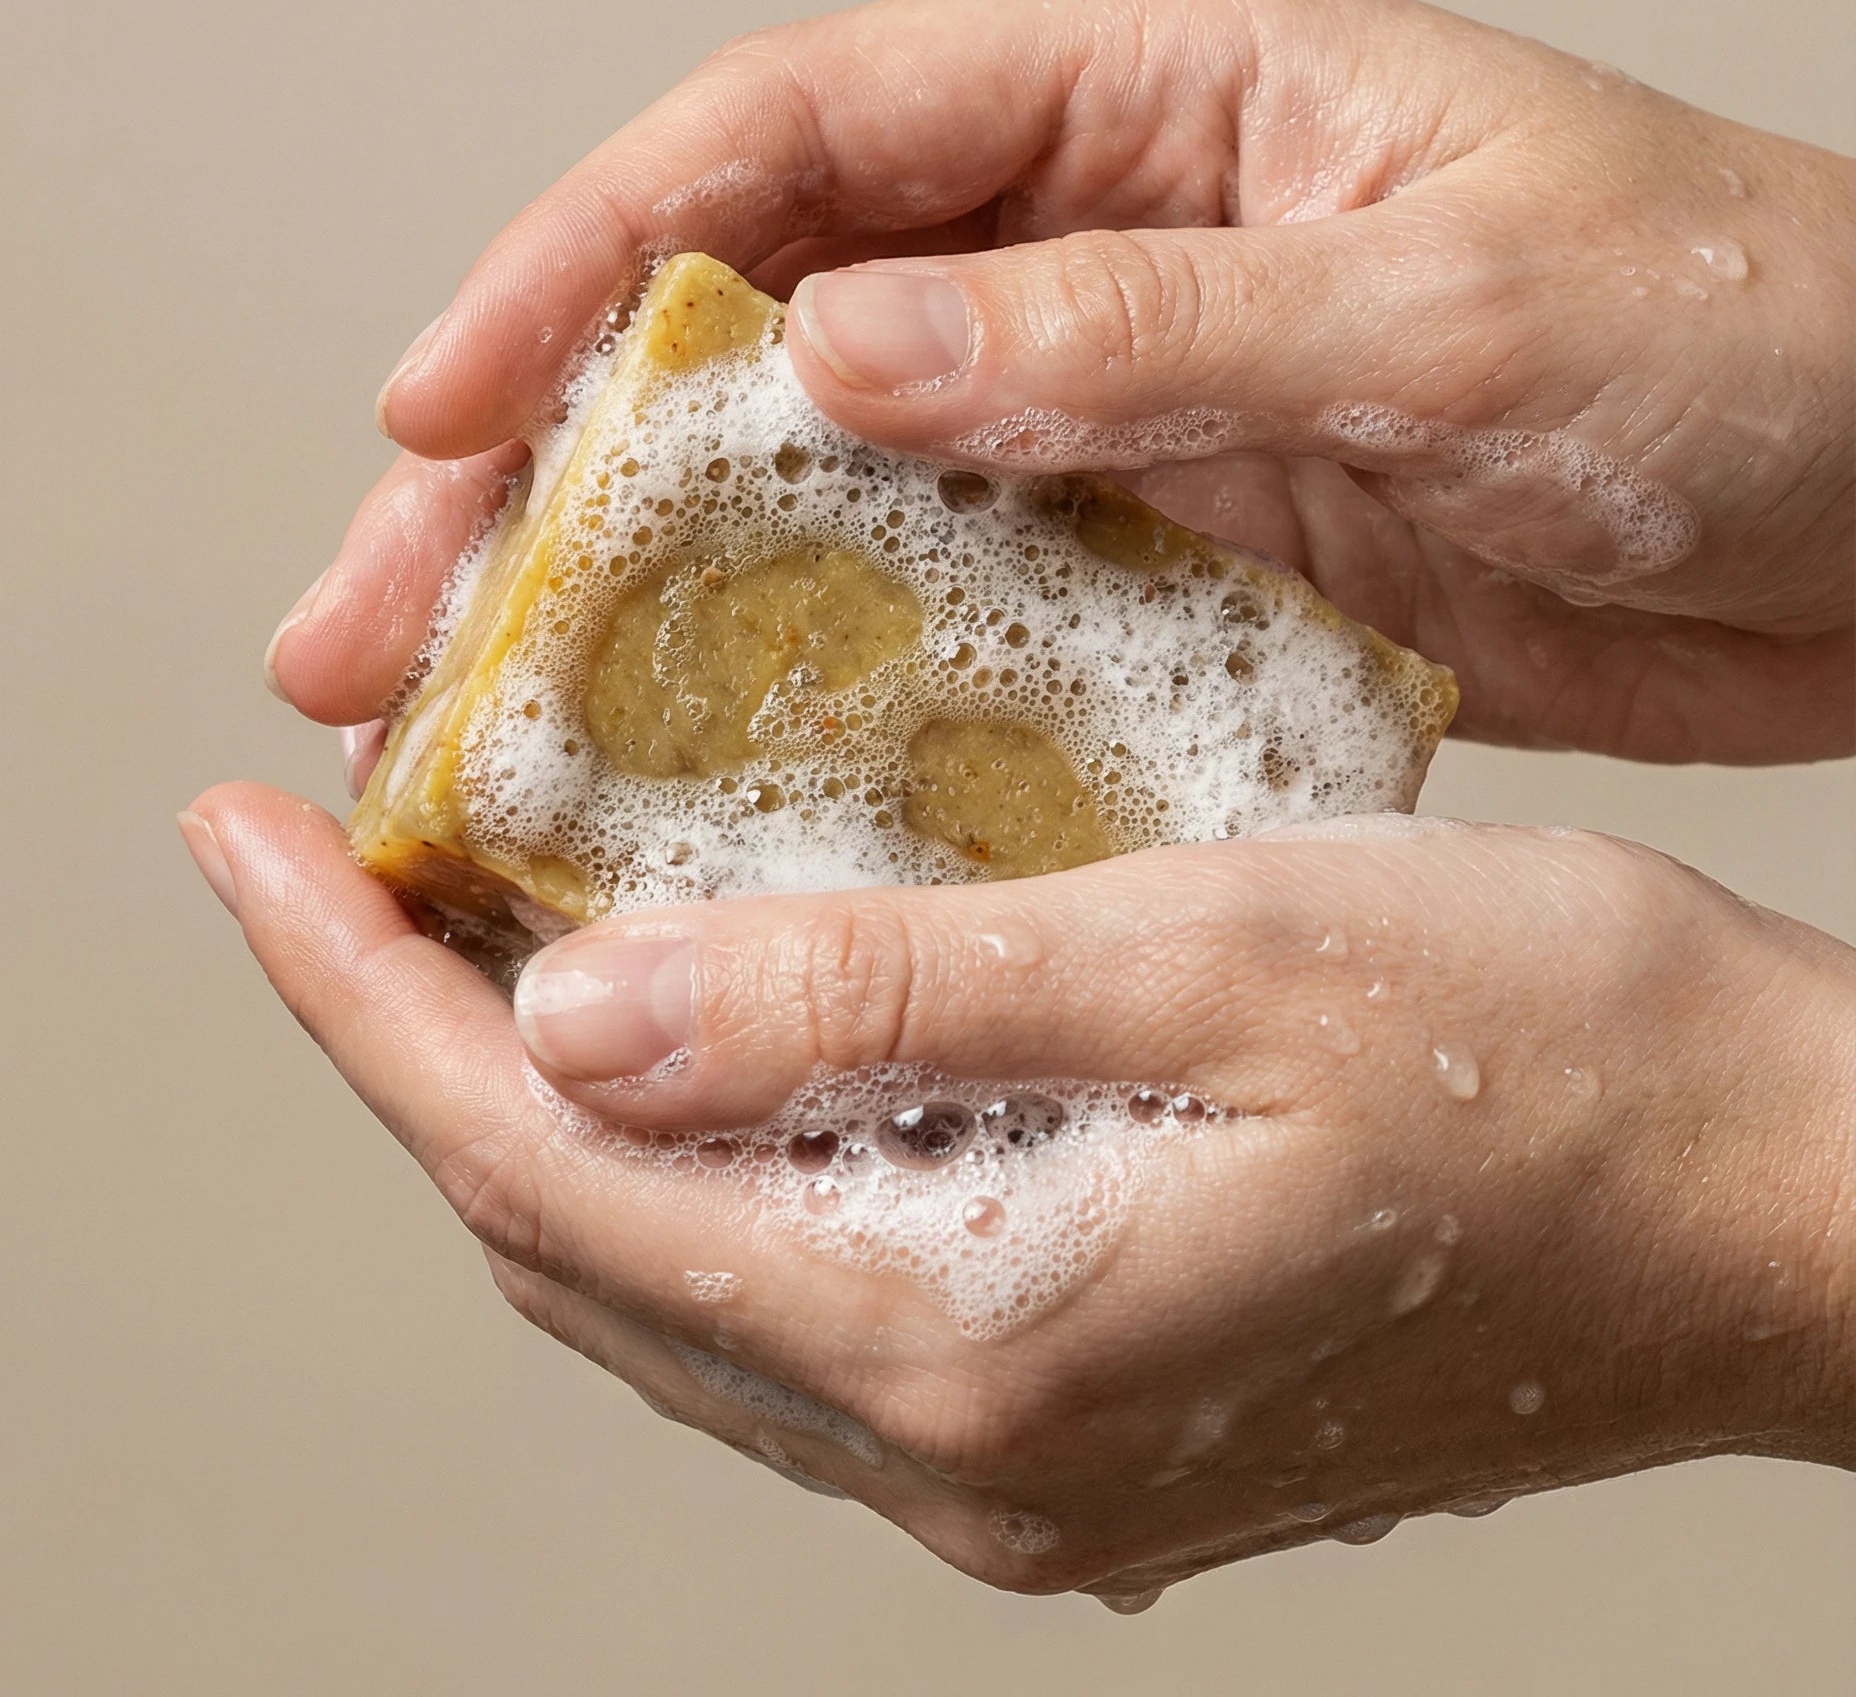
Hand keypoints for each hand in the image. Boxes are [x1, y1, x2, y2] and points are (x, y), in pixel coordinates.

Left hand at [179, 787, 1855, 1601]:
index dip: (358, 996)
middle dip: (416, 1037)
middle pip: (575, 1237)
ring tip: (469, 918)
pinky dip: (694, 1144)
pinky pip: (793, 1280)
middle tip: (336, 854)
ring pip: (669, 1268)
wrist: (1771, 1208)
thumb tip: (576, 1019)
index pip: (544, 1168)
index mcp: (971, 1337)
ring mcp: (1015, 1446)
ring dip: (544, 1094)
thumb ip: (888, 1003)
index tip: (244, 834)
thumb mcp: (1215, 961)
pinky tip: (693, 1024)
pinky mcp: (1078, 1400)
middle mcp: (962, 1438)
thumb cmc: (1554, 1056)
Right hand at [276, 0, 1854, 769]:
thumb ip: (1150, 331)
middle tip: (387, 617)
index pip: (789, 137)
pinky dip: (820, 693)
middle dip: (550, 471)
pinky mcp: (1149, 552)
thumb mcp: (1450, 310)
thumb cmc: (1739, 341)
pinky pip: (939, 613)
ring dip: (649, 609)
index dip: (582, 261)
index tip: (443, 399)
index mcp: (1141, 88)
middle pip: (745, 329)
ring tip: (494, 739)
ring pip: (813, 494)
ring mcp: (1102, 410)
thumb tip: (852, 356)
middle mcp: (1087, 238)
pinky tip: (718, 786)